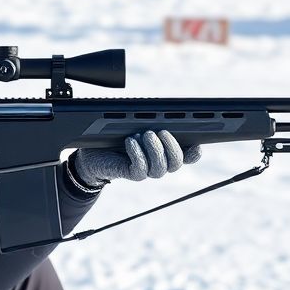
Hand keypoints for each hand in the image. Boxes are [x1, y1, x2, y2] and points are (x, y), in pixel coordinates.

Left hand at [73, 130, 201, 188]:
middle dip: (171, 146)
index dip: (194, 153)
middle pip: (176, 163)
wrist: (93, 151)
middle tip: (160, 131)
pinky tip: (130, 141)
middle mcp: (159, 163)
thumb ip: (153, 122)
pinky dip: (137, 153)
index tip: (196, 144)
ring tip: (143, 134)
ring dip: (154, 149)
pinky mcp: (131, 174)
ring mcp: (146, 171)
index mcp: (165, 151)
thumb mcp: (137, 125)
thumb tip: (164, 115)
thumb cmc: (116, 135)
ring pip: (160, 169)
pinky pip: (141, 169)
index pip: (188, 156)